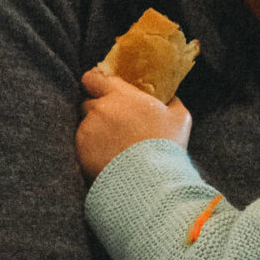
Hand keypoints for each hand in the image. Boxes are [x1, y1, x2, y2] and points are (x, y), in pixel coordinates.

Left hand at [76, 67, 190, 180]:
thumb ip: (172, 102)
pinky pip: (82, 145)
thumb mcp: (179, 118)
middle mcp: (100, 109)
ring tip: (114, 146)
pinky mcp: (80, 151)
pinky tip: (108, 159)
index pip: (94, 78)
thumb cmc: (165, 147)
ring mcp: (88, 131)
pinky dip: (91, 150)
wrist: (148, 182)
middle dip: (97, 110)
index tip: (101, 89)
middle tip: (113, 123)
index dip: (95, 82)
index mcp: (121, 96)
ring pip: (86, 125)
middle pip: (88, 102)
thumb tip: (169, 96)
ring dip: (95, 131)